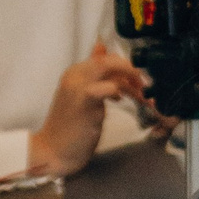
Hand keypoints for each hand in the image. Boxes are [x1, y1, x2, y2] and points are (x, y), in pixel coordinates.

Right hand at [28, 39, 150, 177]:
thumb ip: (94, 76)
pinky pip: (109, 87)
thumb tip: (102, 48)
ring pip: (110, 67)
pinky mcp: (85, 101)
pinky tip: (120, 102)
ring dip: (131, 83)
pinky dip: (120, 92)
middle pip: (109, 59)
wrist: (54, 150)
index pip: (105, 57)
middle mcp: (75, 75)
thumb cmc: (71, 126)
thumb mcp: (83, 96)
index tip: (136, 81)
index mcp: (75, 72)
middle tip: (144, 87)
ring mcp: (79, 86)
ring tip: (141, 97)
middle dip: (131, 70)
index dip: (124, 67)